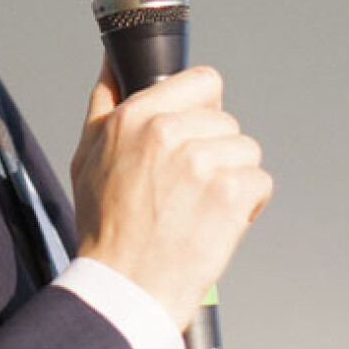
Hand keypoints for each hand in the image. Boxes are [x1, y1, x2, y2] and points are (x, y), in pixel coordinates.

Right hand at [70, 60, 271, 330]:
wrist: (124, 286)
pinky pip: (260, 182)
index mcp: (136, 116)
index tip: (197, 132)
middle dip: (216, 150)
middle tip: (190, 186)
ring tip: (203, 205)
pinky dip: (248, 206)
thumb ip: (105, 100)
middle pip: (227, 120)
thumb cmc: (105, 225)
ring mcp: (202, 161)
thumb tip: (114, 61)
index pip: (202, 81)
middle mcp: (168, 131)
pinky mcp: (230, 193)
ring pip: (247, 149)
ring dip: (234, 177)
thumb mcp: (88, 153)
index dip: (204, 108)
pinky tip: (219, 221)